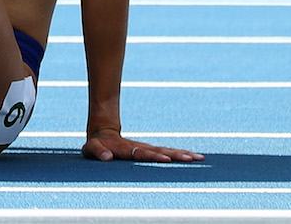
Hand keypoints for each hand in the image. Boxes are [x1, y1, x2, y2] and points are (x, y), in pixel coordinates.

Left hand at [82, 127, 202, 162]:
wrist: (103, 132)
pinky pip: (167, 152)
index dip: (154, 156)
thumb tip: (106, 157)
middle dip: (175, 155)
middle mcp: (140, 147)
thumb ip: (98, 151)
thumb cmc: (96, 144)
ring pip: (167, 150)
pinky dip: (180, 154)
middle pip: (160, 151)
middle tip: (190, 158)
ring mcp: (147, 148)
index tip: (166, 159)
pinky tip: (193, 157)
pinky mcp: (151, 150)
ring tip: (198, 158)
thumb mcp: (91, 148)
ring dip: (182, 154)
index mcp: (126, 148)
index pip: (142, 153)